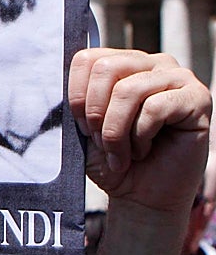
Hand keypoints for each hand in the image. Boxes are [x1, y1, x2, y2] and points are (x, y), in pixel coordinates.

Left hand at [68, 48, 210, 213]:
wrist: (141, 195)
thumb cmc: (112, 158)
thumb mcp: (83, 126)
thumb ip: (75, 99)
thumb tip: (56, 78)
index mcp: (122, 64)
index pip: (87, 59)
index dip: (77, 97)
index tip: (83, 128)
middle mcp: (151, 63)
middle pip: (106, 69)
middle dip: (96, 113)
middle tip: (101, 142)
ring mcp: (177, 77)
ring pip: (129, 90)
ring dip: (116, 131)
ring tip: (121, 152)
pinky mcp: (198, 97)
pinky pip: (156, 107)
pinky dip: (141, 136)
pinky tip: (145, 150)